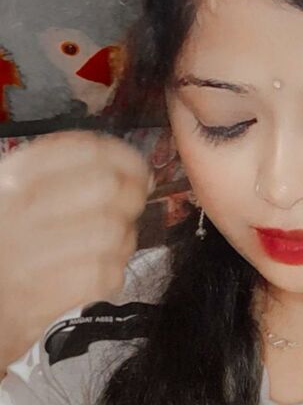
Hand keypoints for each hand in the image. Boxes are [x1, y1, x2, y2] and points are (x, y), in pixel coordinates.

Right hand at [0, 130, 150, 370]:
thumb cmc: (9, 242)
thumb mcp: (20, 193)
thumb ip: (73, 173)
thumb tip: (139, 174)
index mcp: (11, 178)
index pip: (86, 150)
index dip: (126, 158)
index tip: (140, 170)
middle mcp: (14, 211)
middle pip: (106, 187)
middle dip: (132, 196)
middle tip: (132, 207)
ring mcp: (23, 258)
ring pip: (111, 232)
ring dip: (124, 239)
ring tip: (111, 245)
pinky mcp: (36, 301)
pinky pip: (101, 276)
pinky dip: (110, 274)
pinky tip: (97, 273)